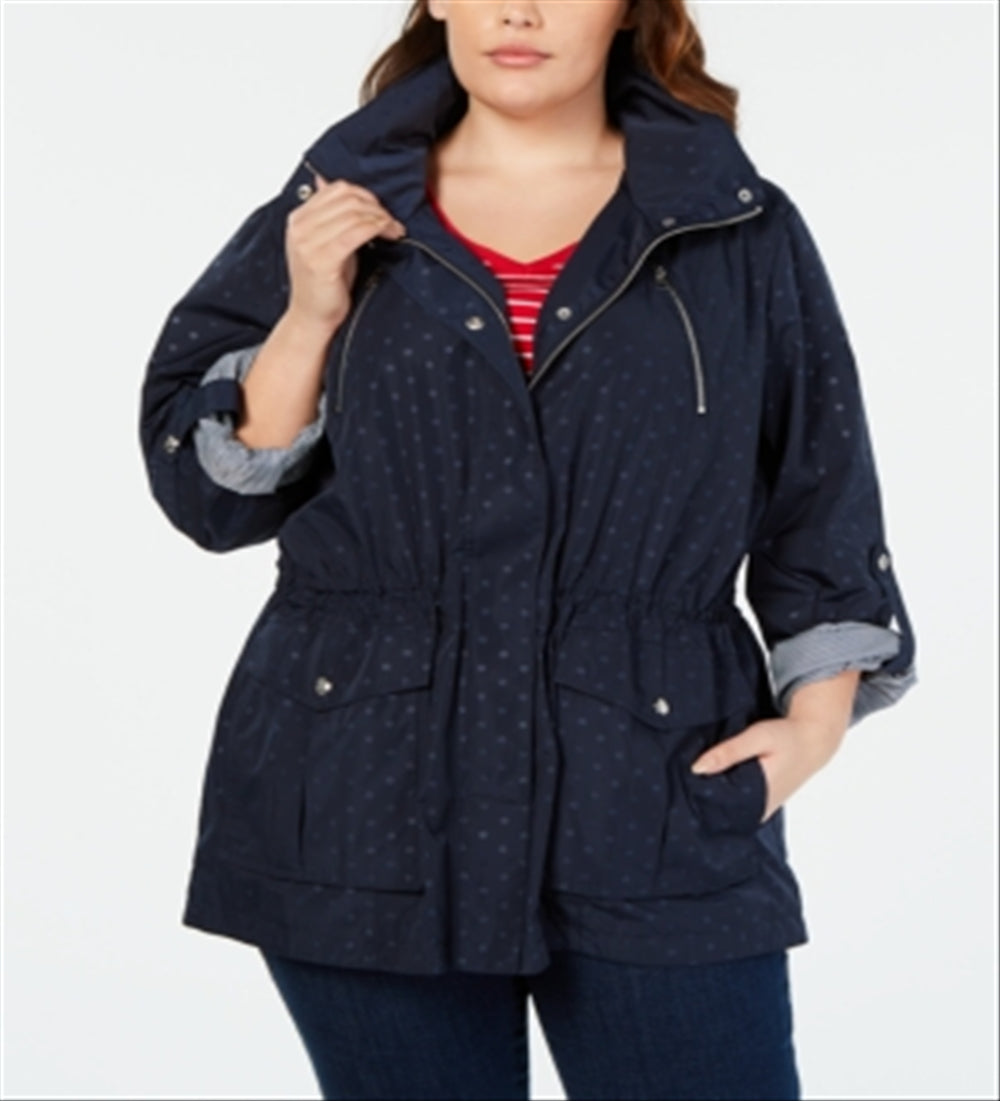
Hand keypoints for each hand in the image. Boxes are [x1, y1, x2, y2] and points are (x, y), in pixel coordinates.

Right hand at [284, 169, 406, 331]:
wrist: (313, 317)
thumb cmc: (325, 283)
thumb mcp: (326, 242)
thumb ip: (332, 216)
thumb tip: (331, 185)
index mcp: (298, 218)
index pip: (337, 189)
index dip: (366, 196)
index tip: (382, 211)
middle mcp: (299, 227)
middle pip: (347, 198)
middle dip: (376, 207)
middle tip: (392, 222)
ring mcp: (308, 243)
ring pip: (354, 213)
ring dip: (381, 219)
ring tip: (394, 230)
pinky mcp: (321, 260)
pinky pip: (356, 232)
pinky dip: (378, 229)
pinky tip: (389, 236)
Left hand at [690, 714, 848, 823]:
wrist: (813, 742)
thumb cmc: (786, 737)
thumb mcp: (757, 737)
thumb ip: (728, 752)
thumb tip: (696, 768)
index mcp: (759, 795)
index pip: (718, 804)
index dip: (697, 794)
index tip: (678, 784)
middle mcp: (760, 809)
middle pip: (720, 808)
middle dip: (701, 795)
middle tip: (679, 781)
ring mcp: (761, 810)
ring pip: (728, 807)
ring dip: (713, 794)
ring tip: (691, 781)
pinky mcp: (762, 805)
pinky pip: (736, 803)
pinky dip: (724, 793)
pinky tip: (712, 781)